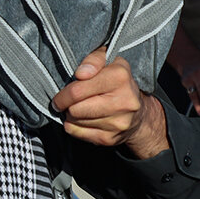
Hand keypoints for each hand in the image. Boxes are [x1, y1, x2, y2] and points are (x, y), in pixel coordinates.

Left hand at [52, 49, 168, 157]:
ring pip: (75, 121)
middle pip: (75, 109)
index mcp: (120, 77)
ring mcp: (118, 122)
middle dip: (66, 105)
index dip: (63, 94)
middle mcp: (122, 101)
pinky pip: (78, 134)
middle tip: (67, 102)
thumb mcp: (108, 60)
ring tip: (79, 107)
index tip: (60, 94)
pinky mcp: (111, 138)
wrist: (138, 112)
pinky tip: (83, 119)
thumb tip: (81, 73)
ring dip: (71, 115)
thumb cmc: (116, 81)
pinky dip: (75, 127)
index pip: (77, 90)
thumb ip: (93, 59)